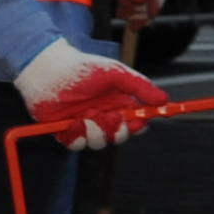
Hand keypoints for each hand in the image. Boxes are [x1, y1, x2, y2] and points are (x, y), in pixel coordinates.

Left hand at [15, 38, 169, 148]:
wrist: (48, 70)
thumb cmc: (83, 68)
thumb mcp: (116, 73)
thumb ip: (141, 87)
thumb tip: (164, 100)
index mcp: (118, 104)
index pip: (135, 122)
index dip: (139, 126)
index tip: (137, 122)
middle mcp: (103, 116)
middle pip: (119, 136)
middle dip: (118, 131)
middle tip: (111, 118)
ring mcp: (85, 125)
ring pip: (99, 143)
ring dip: (96, 133)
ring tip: (87, 118)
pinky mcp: (66, 131)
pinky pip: (76, 145)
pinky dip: (76, 137)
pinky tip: (73, 122)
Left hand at [95, 0, 165, 21]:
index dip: (155, 4)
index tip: (148, 15)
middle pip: (153, 4)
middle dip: (138, 9)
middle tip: (121, 4)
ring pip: (146, 12)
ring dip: (132, 14)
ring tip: (119, 9)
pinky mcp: (139, 0)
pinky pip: (139, 15)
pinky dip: (130, 17)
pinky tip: (120, 12)